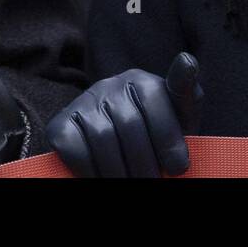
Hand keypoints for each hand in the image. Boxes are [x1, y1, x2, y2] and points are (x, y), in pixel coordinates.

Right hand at [47, 52, 202, 177]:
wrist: (122, 153)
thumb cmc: (156, 135)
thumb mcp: (178, 117)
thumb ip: (186, 94)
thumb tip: (187, 60)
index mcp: (141, 80)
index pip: (154, 100)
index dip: (168, 137)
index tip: (179, 168)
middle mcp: (110, 85)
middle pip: (129, 124)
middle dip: (145, 162)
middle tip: (154, 183)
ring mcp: (83, 103)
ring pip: (103, 138)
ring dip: (120, 172)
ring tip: (132, 186)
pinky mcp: (60, 124)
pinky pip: (74, 149)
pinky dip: (90, 172)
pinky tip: (103, 180)